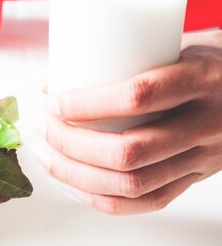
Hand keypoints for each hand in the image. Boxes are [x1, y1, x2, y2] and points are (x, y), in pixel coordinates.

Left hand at [35, 31, 221, 214]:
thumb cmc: (209, 60)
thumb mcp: (179, 43)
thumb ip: (129, 57)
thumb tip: (55, 76)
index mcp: (201, 79)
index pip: (138, 97)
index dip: (86, 104)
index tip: (51, 100)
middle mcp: (206, 124)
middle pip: (129, 151)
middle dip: (70, 144)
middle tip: (41, 126)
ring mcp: (204, 158)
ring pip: (132, 184)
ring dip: (76, 173)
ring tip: (45, 153)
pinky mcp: (197, 179)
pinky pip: (147, 202)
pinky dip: (101, 198)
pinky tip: (72, 183)